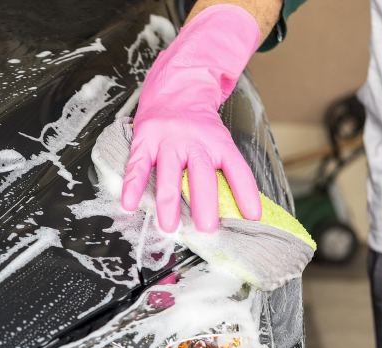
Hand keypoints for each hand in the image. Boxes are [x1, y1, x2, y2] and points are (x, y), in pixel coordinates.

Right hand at [121, 5, 262, 232]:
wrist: (177, 85)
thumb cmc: (199, 124)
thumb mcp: (219, 140)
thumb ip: (224, 171)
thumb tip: (241, 211)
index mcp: (219, 142)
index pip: (237, 169)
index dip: (246, 193)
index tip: (252, 216)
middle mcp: (195, 141)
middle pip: (202, 175)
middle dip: (205, 204)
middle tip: (207, 228)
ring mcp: (168, 140)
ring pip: (170, 174)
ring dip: (169, 203)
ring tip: (170, 227)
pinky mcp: (145, 139)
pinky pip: (138, 166)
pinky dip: (132, 186)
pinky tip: (129, 204)